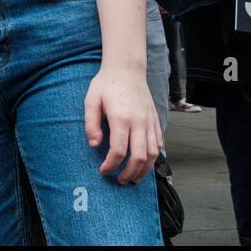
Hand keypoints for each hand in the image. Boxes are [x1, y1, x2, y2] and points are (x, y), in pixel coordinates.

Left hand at [85, 64, 161, 184]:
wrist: (127, 69)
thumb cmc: (106, 84)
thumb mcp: (91, 100)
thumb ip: (91, 123)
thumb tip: (94, 144)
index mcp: (121, 117)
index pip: (119, 150)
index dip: (111, 164)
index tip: (103, 171)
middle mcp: (139, 122)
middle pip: (139, 156)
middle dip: (130, 173)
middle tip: (120, 181)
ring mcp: (150, 122)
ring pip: (153, 153)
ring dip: (145, 170)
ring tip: (134, 178)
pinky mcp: (155, 121)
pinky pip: (159, 144)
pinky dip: (154, 157)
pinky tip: (145, 163)